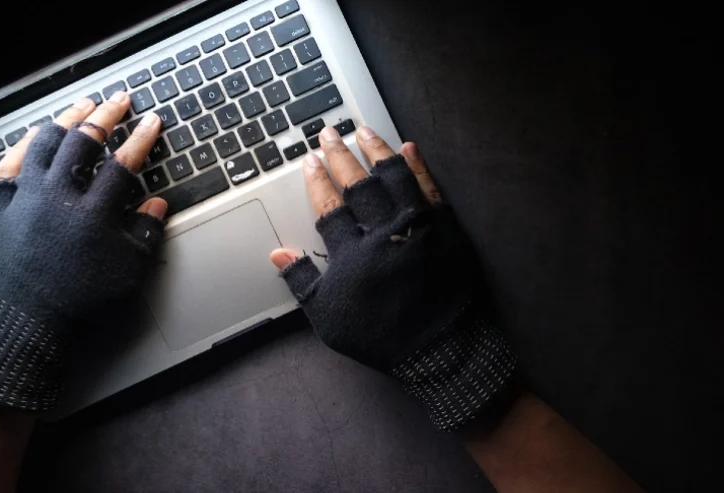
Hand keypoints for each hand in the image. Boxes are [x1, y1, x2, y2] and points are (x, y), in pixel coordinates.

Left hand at [0, 92, 167, 411]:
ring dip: (67, 120)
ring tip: (82, 107)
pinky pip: (12, 161)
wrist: (24, 326)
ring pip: (46, 142)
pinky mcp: (1, 205)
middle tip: (119, 101)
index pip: (124, 163)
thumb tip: (157, 204)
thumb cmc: (79, 304)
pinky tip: (37, 133)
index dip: (141, 138)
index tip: (153, 122)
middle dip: (106, 116)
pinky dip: (27, 143)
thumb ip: (145, 233)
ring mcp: (26, 197)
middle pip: (84, 141)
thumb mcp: (127, 273)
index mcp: (93, 213)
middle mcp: (58, 196)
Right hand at [268, 126, 516, 430]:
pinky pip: (430, 188)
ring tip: (364, 131)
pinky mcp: (446, 228)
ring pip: (394, 177)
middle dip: (340, 156)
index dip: (317, 181)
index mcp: (352, 253)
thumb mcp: (329, 317)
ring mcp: (418, 226)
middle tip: (329, 133)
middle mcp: (384, 232)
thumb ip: (302, 281)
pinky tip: (409, 148)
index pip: (329, 206)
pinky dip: (419, 166)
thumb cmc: (380, 336)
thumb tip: (277, 253)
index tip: (309, 160)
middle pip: (358, 184)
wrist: (440, 349)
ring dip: (377, 151)